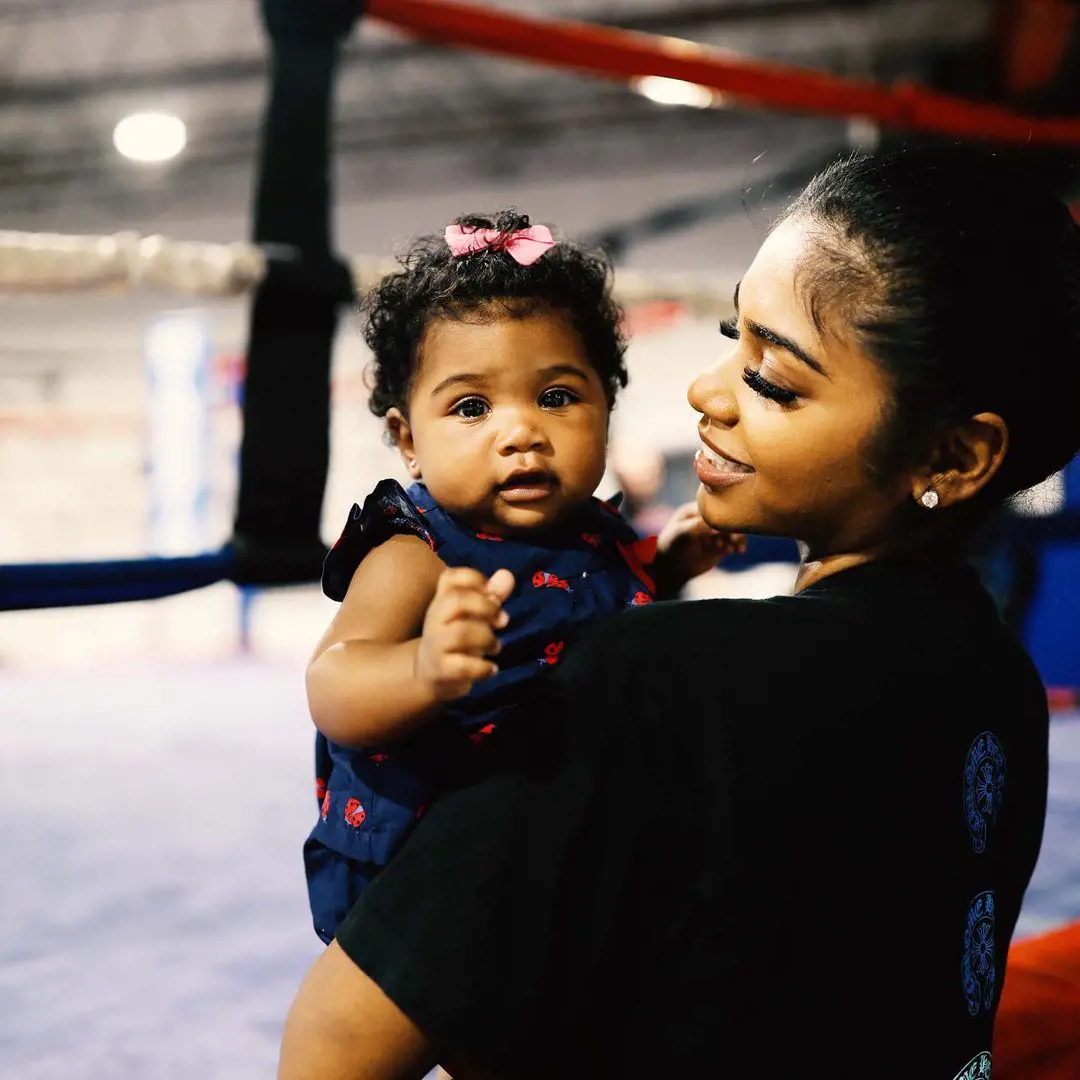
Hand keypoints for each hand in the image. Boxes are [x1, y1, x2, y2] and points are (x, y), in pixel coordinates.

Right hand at [415, 567, 514, 701]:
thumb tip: (507, 575)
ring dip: (487, 639)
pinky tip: (491, 669)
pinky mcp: (440, 669)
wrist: (431, 673)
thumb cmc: (458, 637)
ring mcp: (435, 644)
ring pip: (460, 633)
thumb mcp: (474, 615)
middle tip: (502, 621)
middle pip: (455, 601)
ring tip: (496, 647)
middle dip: (486, 608)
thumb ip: (492, 596)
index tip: (492, 593)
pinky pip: (461, 667)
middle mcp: (435, 618)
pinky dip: (483, 668)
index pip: (450, 577)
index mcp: (442, 600)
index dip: (474, 578)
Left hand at [655, 503, 746, 587]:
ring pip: (734, 529)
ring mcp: (715, 532)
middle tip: (735, 540)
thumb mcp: (680, 534)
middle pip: (728, 518)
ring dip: (738, 537)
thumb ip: (695, 527)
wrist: (672, 568)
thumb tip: (716, 527)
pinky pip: (735, 541)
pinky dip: (738, 545)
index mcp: (697, 510)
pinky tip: (737, 551)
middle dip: (734, 528)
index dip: (723, 516)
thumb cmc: (671, 546)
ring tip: (734, 548)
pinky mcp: (721, 544)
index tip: (723, 528)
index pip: (716, 507)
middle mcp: (708, 519)